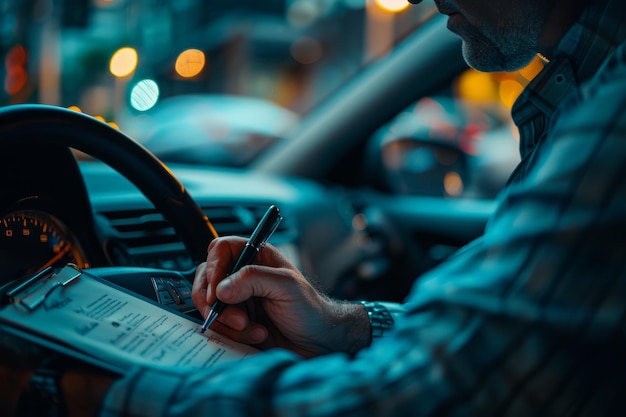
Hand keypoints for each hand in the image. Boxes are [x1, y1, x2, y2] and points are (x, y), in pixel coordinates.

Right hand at [192, 236, 370, 357]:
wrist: (318, 342)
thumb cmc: (309, 309)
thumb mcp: (285, 286)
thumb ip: (253, 279)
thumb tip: (220, 289)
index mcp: (256, 256)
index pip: (220, 249)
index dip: (214, 268)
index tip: (218, 292)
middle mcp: (242, 276)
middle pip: (206, 278)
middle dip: (216, 303)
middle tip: (238, 319)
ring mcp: (236, 299)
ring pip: (209, 305)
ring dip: (228, 322)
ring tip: (254, 329)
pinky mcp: (235, 322)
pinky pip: (218, 326)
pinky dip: (233, 335)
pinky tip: (257, 335)